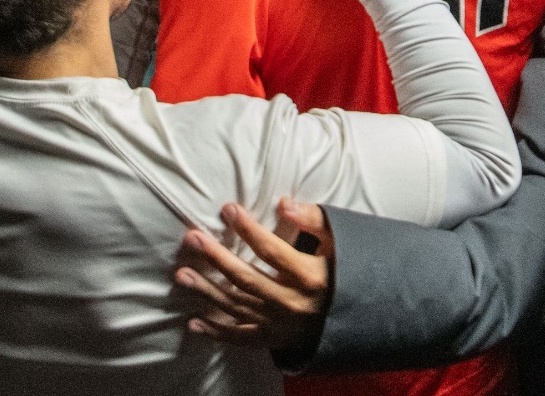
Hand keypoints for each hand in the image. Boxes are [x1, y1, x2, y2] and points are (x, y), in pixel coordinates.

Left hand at [175, 199, 334, 353]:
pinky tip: (194, 322)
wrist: (362, 316)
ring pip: (236, 307)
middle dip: (216, 257)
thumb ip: (313, 220)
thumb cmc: (347, 272)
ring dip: (207, 291)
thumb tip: (284, 203)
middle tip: (193, 239)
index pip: (271, 250)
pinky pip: (240, 338)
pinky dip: (216, 332)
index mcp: (309, 276)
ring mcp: (281, 325)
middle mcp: (292, 302)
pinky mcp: (274, 340)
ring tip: (182, 274)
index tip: (228, 209)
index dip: (247, 229)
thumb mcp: (340, 242)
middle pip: (245, 278)